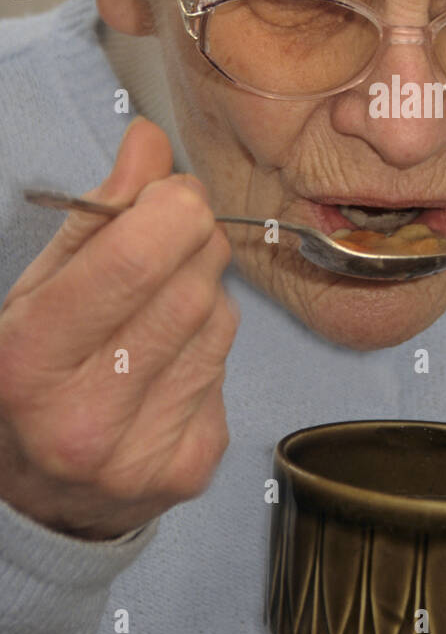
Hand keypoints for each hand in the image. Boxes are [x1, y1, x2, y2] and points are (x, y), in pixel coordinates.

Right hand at [0, 117, 238, 539]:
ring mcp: (141, 456)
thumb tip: (149, 139)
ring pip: (220, 321)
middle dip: (193, 245)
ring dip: (201, 297)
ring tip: (154, 316)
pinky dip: (208, 349)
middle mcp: (83, 422)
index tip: (171, 194)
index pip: (133, 259)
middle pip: (191, 286)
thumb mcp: (38, 289)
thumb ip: (97, 214)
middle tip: (170, 245)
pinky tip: (167, 365)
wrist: (40, 494)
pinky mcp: (192, 469)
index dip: (171, 208)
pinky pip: (229, 367)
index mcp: (28, 363)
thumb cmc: (36, 373)